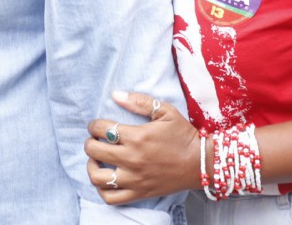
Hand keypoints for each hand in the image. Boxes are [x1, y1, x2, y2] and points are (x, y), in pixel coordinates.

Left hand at [84, 91, 199, 203]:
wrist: (202, 163)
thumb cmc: (184, 135)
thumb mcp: (165, 111)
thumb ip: (139, 102)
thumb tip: (115, 95)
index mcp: (137, 137)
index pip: (101, 129)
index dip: (94, 125)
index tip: (97, 125)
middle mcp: (132, 159)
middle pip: (94, 150)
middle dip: (90, 142)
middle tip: (95, 140)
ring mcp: (134, 179)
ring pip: (98, 177)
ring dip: (91, 166)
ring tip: (96, 159)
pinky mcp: (140, 193)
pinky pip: (111, 198)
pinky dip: (102, 189)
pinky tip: (106, 178)